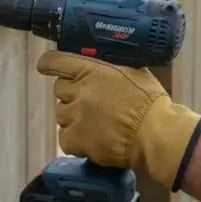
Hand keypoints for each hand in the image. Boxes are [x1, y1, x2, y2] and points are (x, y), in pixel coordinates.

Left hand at [35, 51, 200, 190]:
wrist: (155, 135)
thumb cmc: (150, 104)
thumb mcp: (135, 71)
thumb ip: (114, 66)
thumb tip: (105, 62)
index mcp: (92, 71)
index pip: (56, 62)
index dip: (49, 64)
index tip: (45, 66)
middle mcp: (80, 91)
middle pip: (59, 90)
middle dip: (71, 94)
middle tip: (90, 102)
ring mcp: (76, 116)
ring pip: (61, 114)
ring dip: (73, 117)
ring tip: (95, 123)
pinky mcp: (76, 140)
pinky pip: (64, 138)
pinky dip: (74, 139)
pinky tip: (90, 139)